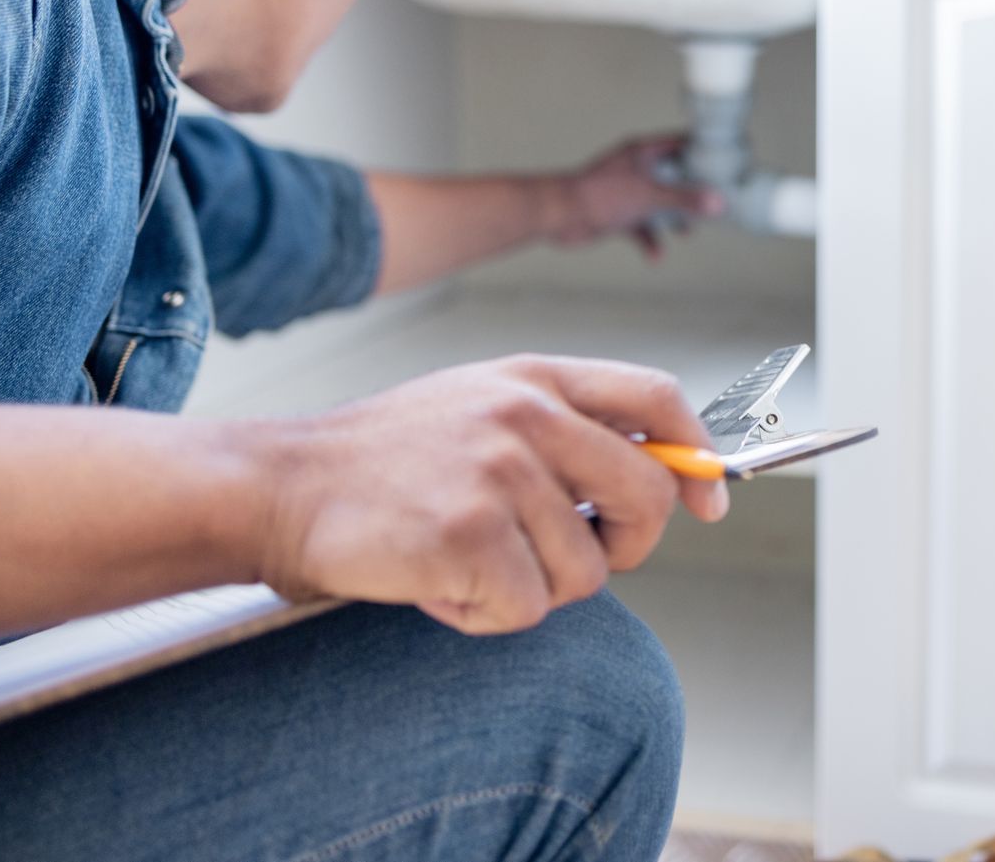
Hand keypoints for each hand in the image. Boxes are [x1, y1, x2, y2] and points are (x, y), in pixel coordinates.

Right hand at [243, 355, 727, 634]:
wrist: (284, 486)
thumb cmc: (388, 461)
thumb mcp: (481, 406)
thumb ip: (565, 427)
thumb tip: (666, 478)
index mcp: (535, 378)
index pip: (658, 399)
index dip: (699, 456)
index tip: (710, 502)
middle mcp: (526, 415)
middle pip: (648, 496)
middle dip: (630, 547)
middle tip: (574, 559)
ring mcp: (499, 473)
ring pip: (588, 572)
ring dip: (534, 588)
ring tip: (468, 560)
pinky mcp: (470, 534)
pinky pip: (528, 609)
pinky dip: (485, 616)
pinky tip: (439, 584)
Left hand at [543, 133, 726, 260]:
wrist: (559, 216)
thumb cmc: (597, 195)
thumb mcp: (649, 196)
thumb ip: (684, 200)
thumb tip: (717, 202)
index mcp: (642, 152)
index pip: (680, 144)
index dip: (702, 152)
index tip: (723, 164)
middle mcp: (635, 168)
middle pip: (673, 177)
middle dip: (690, 195)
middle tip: (710, 205)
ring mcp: (626, 191)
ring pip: (658, 203)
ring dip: (671, 220)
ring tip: (686, 233)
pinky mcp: (617, 213)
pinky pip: (641, 226)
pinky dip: (649, 241)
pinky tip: (655, 256)